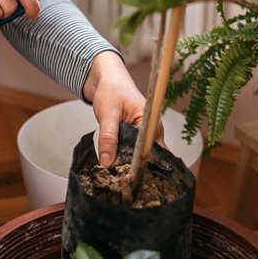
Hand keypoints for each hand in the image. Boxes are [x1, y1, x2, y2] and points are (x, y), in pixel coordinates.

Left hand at [83, 51, 161, 167]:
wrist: (106, 79)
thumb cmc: (111, 89)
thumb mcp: (108, 114)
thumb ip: (108, 137)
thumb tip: (107, 161)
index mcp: (151, 122)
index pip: (150, 150)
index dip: (140, 164)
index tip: (129, 177)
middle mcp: (152, 129)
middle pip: (148, 155)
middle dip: (135, 166)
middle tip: (121, 179)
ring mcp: (144, 133)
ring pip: (140, 154)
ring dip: (129, 162)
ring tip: (117, 174)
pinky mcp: (135, 135)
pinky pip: (133, 150)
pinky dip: (124, 155)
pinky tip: (115, 162)